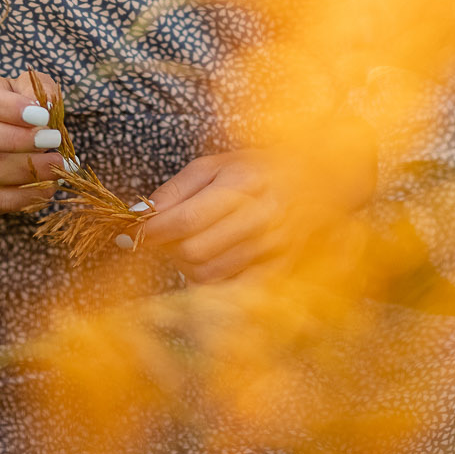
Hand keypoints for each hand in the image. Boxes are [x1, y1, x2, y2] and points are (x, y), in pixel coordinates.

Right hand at [0, 72, 65, 216]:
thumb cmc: (14, 109)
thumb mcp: (27, 89)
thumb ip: (39, 90)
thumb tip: (49, 108)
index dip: (6, 107)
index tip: (43, 117)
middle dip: (14, 140)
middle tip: (52, 141)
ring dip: (27, 171)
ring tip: (58, 165)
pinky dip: (23, 196)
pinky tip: (47, 186)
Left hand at [141, 119, 377, 284]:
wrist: (320, 179)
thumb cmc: (259, 168)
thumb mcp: (216, 163)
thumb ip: (177, 188)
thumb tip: (141, 213)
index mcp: (242, 183)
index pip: (187, 219)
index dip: (154, 231)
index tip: (134, 233)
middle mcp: (260, 216)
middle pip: (195, 251)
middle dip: (169, 248)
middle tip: (165, 237)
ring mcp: (273, 246)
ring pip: (210, 274)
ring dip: (187, 265)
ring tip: (189, 245)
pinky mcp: (281, 268)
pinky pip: (234, 290)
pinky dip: (212, 282)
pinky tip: (210, 264)